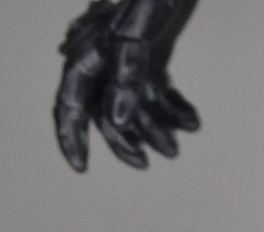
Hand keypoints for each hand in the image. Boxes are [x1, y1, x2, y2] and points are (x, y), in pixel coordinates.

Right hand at [54, 0, 199, 171]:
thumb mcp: (133, 34)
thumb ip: (126, 73)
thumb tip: (120, 118)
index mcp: (88, 51)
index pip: (71, 101)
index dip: (72, 135)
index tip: (82, 166)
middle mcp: (103, 57)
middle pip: (104, 109)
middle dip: (123, 140)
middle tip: (143, 163)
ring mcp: (129, 58)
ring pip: (135, 104)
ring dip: (155, 128)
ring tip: (175, 148)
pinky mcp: (153, 55)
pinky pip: (157, 90)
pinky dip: (173, 108)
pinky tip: (192, 122)